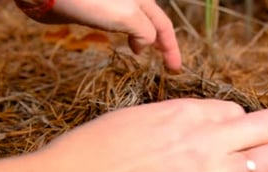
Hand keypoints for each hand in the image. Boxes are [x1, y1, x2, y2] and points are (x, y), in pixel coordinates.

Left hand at [34, 0, 180, 70]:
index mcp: (143, 0)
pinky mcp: (97, 10)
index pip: (164, 26)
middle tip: (167, 64)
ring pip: (138, 24)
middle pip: (154, 23)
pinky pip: (122, 24)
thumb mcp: (128, 16)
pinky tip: (126, 44)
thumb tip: (146, 46)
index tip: (175, 69)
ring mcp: (115, 4)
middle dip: (162, 43)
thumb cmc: (91, 1)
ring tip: (144, 55)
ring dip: (145, 40)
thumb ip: (145, 31)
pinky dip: (129, 36)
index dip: (172, 48)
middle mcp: (133, 0)